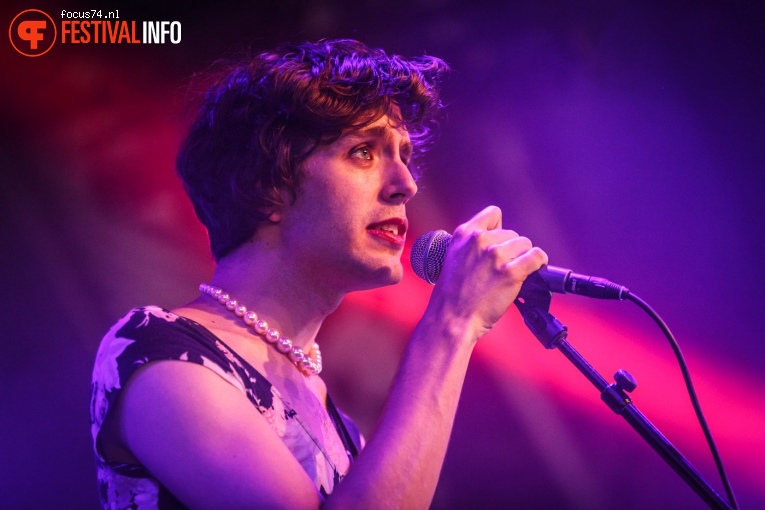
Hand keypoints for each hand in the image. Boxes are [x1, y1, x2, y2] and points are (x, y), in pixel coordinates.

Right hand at [425, 205, 547, 338]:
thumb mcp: (453, 258)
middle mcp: (480, 240)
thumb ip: (471, 246)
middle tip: (503, 269)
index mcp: (463, 234)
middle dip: (511, 250)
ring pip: (525, 245)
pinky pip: (536, 257)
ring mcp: (495, 255)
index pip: (493, 214)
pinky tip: (535, 271)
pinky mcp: (510, 272)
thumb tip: (497, 243)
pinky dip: (539, 263)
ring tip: (514, 274)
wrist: (450, 319)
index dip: (500, 229)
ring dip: (523, 258)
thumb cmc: (451, 296)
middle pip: (512, 234)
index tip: (499, 244)